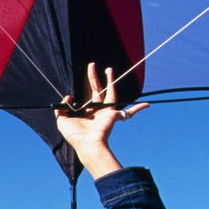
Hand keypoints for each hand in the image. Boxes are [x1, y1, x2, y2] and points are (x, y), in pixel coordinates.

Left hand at [55, 63, 145, 178]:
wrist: (87, 144)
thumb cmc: (75, 135)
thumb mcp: (62, 121)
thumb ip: (61, 108)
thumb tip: (68, 97)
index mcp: (86, 112)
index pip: (86, 98)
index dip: (81, 93)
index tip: (77, 86)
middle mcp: (96, 110)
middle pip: (96, 90)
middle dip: (94, 77)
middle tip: (92, 64)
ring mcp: (105, 111)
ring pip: (109, 92)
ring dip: (110, 80)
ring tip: (109, 69)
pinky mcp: (112, 112)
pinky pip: (126, 109)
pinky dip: (137, 109)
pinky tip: (146, 105)